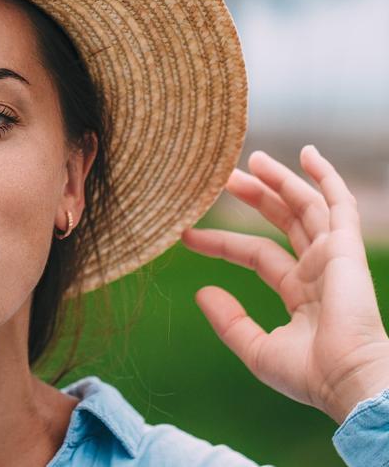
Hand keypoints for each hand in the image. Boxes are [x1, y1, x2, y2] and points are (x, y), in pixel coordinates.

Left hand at [180, 145, 388, 424]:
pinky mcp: (346, 247)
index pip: (256, 254)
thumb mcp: (256, 349)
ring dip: (281, 180)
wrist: (347, 380)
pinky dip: (325, 176)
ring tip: (251, 159)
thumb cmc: (309, 374)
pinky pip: (338, 203)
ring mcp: (334, 256)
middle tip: (223, 176)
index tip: (187, 233)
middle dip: (254, 196)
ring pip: (305, 206)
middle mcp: (318, 269)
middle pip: (282, 221)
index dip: (222, 242)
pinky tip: (307, 154)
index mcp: (301, 293)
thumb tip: (201, 293)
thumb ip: (229, 321)